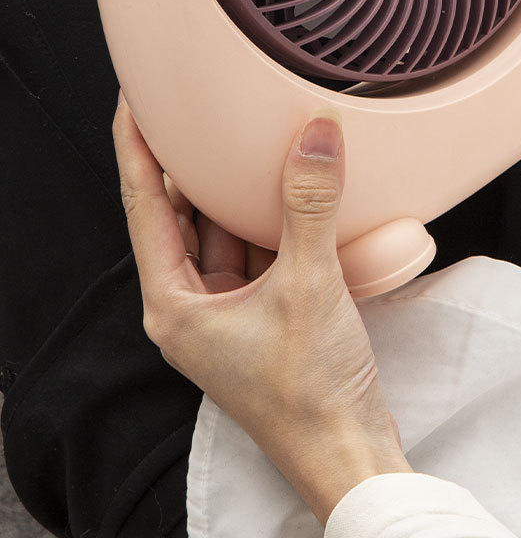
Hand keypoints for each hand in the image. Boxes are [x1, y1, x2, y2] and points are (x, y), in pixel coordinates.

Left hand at [113, 100, 411, 523]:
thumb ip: (309, 202)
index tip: (137, 98)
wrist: (348, 455)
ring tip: (245, 131)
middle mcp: (191, 308)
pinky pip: (255, 249)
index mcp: (174, 305)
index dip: (138, 145)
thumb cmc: (311, 394)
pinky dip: (267, 216)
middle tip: (195, 102)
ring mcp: (226, 313)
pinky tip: (288, 184)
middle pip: (179, 213)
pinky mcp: (262, 316)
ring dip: (233, 187)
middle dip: (188, 160)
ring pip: (219, 229)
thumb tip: (315, 132)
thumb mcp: (309, 284)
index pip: (145, 204)